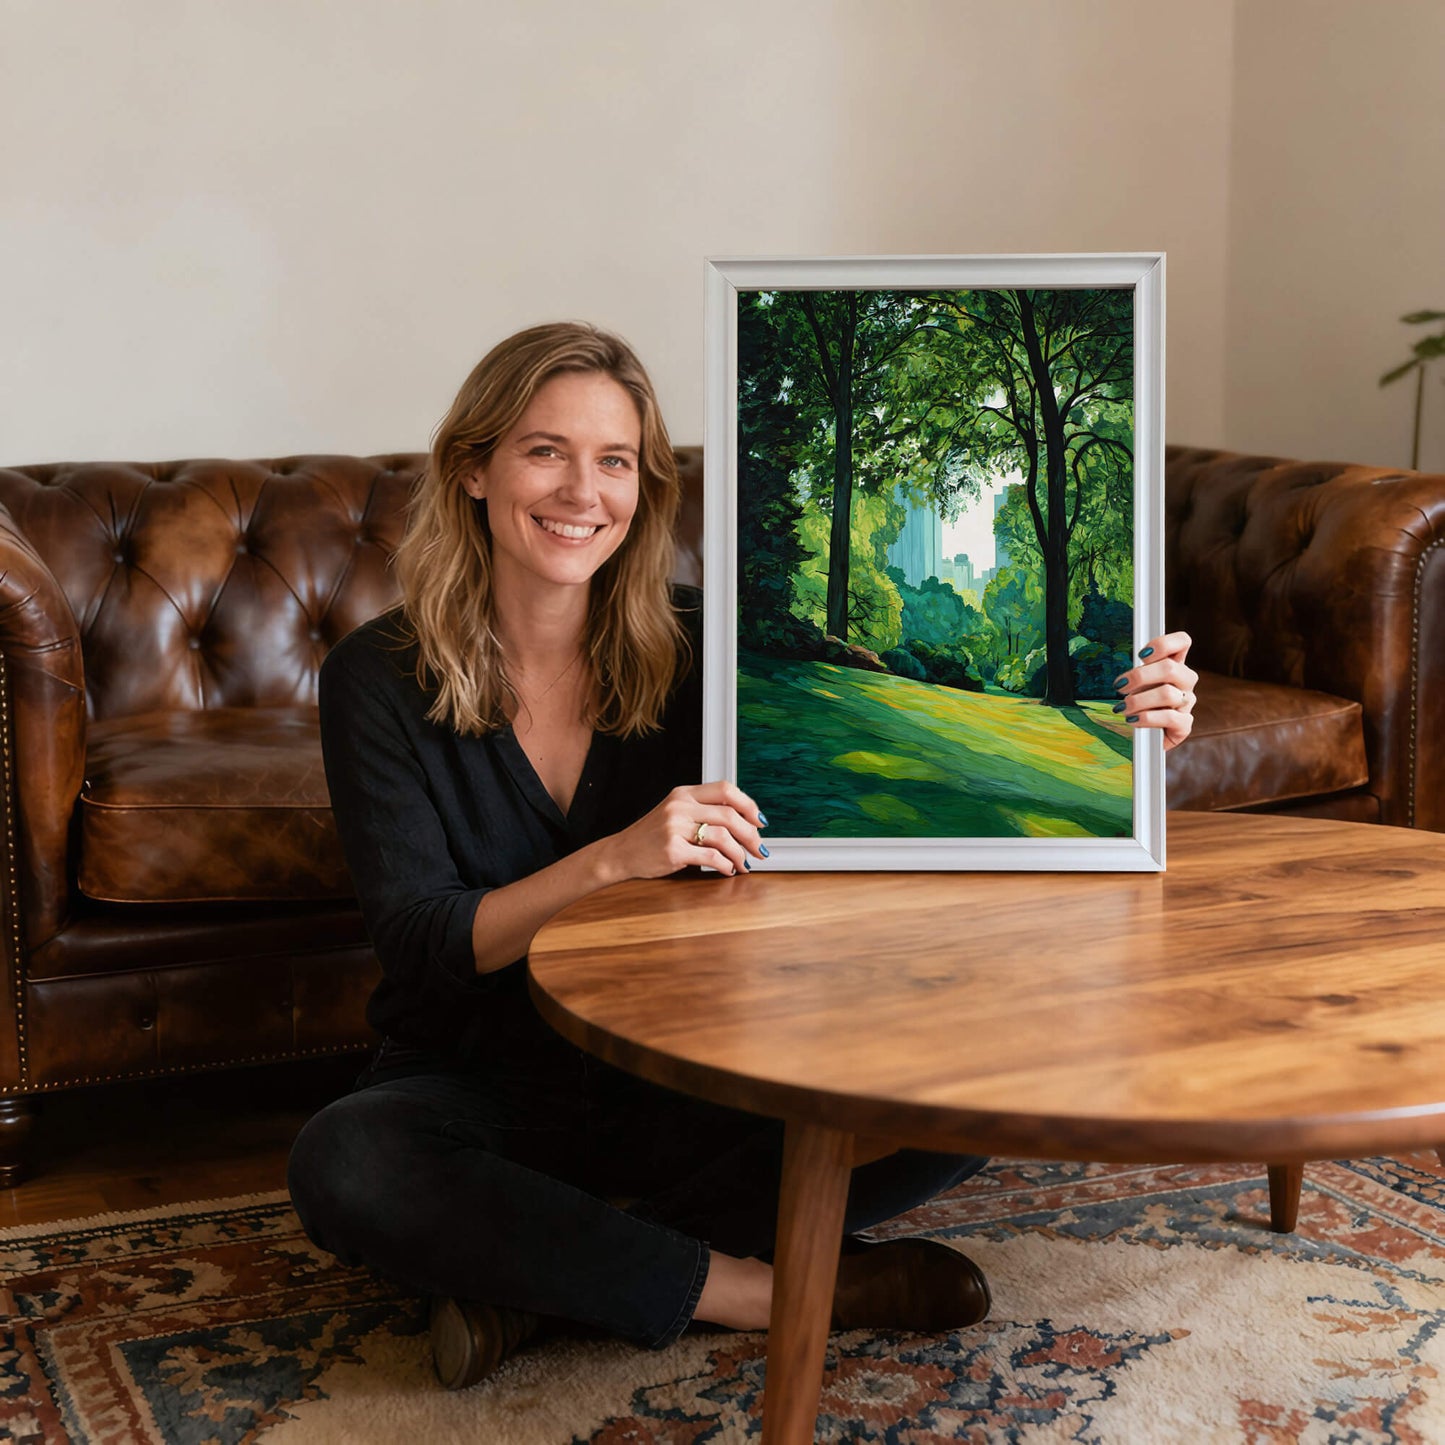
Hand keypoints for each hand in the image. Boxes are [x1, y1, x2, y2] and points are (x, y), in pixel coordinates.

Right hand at [604, 781, 766, 879]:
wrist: (621, 853)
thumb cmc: (652, 836)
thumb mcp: (675, 813)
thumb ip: (703, 811)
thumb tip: (743, 822)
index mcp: (684, 793)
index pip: (726, 789)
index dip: (748, 804)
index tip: (760, 821)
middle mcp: (680, 807)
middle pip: (729, 814)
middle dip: (751, 834)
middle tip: (759, 848)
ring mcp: (675, 828)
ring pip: (723, 837)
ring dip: (740, 853)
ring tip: (744, 863)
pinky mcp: (672, 850)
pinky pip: (710, 856)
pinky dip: (725, 865)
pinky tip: (728, 870)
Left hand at [1114, 631, 1196, 750]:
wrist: (1144, 736)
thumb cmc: (1139, 705)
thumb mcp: (1136, 685)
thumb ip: (1138, 674)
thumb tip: (1125, 676)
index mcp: (1175, 665)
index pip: (1183, 642)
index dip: (1164, 644)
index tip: (1142, 654)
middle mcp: (1185, 681)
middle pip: (1171, 668)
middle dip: (1140, 676)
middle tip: (1120, 686)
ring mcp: (1187, 703)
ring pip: (1167, 694)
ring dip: (1138, 700)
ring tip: (1122, 708)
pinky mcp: (1185, 725)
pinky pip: (1170, 718)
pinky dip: (1147, 718)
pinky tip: (1133, 720)